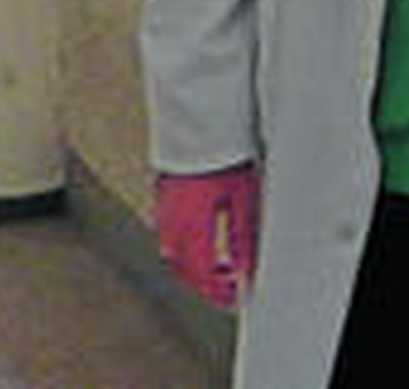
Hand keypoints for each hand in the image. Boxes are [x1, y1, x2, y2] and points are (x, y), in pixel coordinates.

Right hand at [154, 161, 259, 307]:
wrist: (200, 115)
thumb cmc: (223, 150)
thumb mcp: (244, 196)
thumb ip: (244, 236)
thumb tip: (247, 267)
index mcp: (190, 228)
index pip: (201, 276)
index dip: (218, 291)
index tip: (234, 294)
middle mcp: (169, 222)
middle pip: (182, 267)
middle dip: (203, 281)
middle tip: (226, 282)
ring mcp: (162, 206)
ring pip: (173, 248)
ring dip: (193, 260)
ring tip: (219, 259)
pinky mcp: (161, 190)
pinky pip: (169, 228)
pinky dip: (185, 239)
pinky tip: (203, 231)